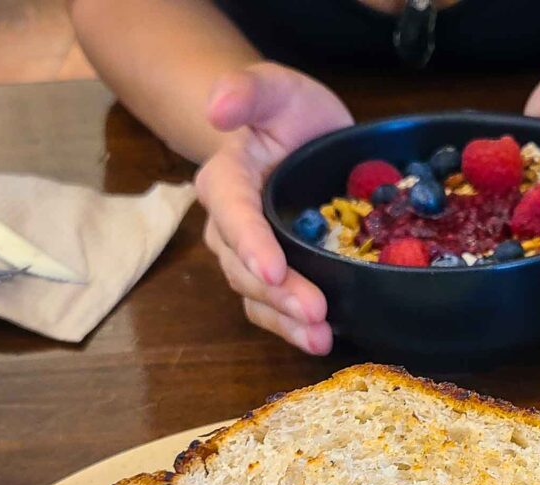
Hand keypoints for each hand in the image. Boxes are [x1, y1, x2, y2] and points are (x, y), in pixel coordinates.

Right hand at [195, 63, 352, 353]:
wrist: (306, 139)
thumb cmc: (290, 116)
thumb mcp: (277, 89)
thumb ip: (249, 89)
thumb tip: (217, 107)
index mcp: (226, 182)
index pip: (233, 217)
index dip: (251, 246)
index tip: (273, 270)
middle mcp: (229, 228)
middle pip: (244, 269)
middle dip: (279, 294)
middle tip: (316, 311)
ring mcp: (250, 258)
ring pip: (257, 298)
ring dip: (287, 321)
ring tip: (319, 337)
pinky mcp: (275, 278)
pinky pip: (274, 310)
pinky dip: (294, 329)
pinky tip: (322, 340)